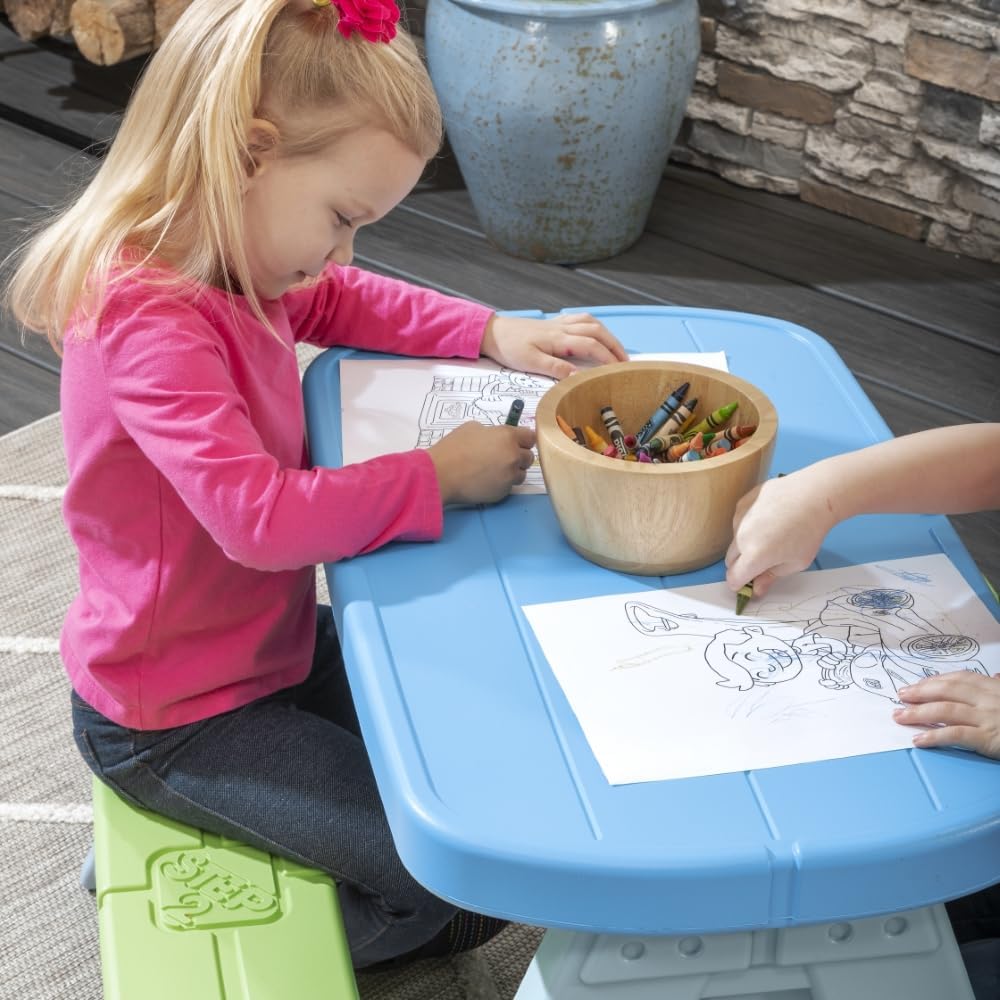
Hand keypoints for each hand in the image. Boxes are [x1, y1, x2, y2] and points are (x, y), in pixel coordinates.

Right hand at [427, 422, 536, 505]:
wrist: (442, 475)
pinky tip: (486, 481)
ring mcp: (510, 477)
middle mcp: (514, 456)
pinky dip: (501, 484)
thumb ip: (491, 432)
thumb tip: (496, 437)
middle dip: (518, 456)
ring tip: (494, 471)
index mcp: (508, 437)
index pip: (531, 437)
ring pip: (521, 474)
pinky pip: (508, 487)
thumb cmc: (454, 448)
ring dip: (512, 472)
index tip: (517, 442)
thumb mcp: (472, 428)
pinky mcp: (503, 492)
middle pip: (529, 457)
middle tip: (502, 457)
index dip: (523, 439)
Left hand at [480, 313, 626, 379]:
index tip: (619, 370)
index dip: (608, 358)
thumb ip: (556, 368)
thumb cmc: (509, 348)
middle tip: (626, 362)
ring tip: (617, 350)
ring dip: (608, 335)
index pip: (592, 346)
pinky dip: (595, 326)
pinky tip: (597, 334)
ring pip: (592, 323)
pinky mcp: (554, 323)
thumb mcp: (530, 363)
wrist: (492, 332)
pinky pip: (581, 319)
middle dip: (615, 346)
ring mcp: (559, 323)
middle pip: (598, 331)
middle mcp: (563, 328)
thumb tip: (579, 375)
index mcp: (559, 339)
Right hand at [725, 468, 838, 597]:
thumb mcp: (796, 563)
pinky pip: (738, 521)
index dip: (739, 584)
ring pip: (734, 540)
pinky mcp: (741, 503)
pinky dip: (747, 525)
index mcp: (754, 556)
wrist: (813, 495)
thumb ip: (771, 577)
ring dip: (744, 544)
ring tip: (770, 534)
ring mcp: (739, 518)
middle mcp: (740, 538)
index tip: (748, 583)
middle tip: (762, 561)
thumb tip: (757, 590)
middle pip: (730, 560)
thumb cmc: (809, 531)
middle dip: (741, 565)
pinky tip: (768, 518)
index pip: (733, 578)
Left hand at [893, 672, 999, 758]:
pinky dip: (934, 736)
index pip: (958, 679)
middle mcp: (987, 699)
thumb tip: (994, 677)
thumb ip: (999, 688)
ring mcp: (986, 717)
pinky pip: (956, 734)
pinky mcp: (987, 737)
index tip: (916, 685)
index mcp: (992, 688)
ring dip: (918, 713)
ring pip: (945, 710)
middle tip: (901, 697)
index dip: (934, 681)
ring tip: (900, 717)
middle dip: (919, 693)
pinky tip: (919, 739)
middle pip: (946, 691)